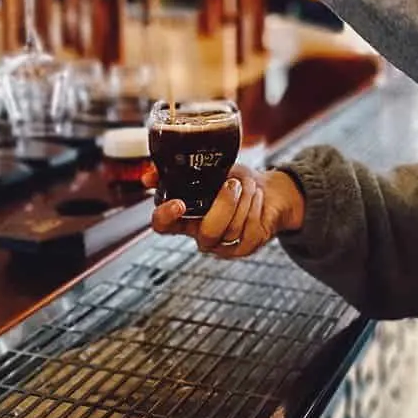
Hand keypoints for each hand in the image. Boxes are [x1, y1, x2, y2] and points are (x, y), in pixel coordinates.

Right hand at [146, 164, 305, 258]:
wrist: (269, 192)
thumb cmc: (235, 181)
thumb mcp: (208, 170)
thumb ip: (178, 171)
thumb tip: (148, 177)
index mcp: (184, 216)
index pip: (162, 225)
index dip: (165, 217)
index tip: (178, 203)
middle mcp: (200, 234)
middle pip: (207, 233)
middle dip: (224, 205)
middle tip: (232, 184)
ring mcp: (222, 245)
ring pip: (232, 230)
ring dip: (244, 200)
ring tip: (248, 184)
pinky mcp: (244, 247)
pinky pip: (249, 232)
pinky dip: (255, 208)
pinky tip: (256, 197)